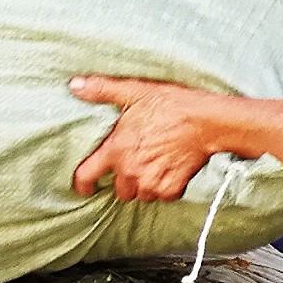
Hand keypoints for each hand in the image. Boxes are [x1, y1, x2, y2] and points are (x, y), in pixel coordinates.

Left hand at [69, 75, 225, 203]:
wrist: (207, 121)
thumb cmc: (171, 105)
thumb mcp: (134, 91)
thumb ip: (101, 90)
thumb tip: (75, 85)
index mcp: (116, 150)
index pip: (86, 176)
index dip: (82, 184)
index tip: (85, 188)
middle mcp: (130, 171)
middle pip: (119, 190)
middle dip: (125, 180)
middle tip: (136, 162)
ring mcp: (151, 183)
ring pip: (141, 195)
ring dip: (145, 184)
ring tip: (155, 165)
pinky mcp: (172, 189)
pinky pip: (162, 196)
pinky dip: (165, 188)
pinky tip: (171, 170)